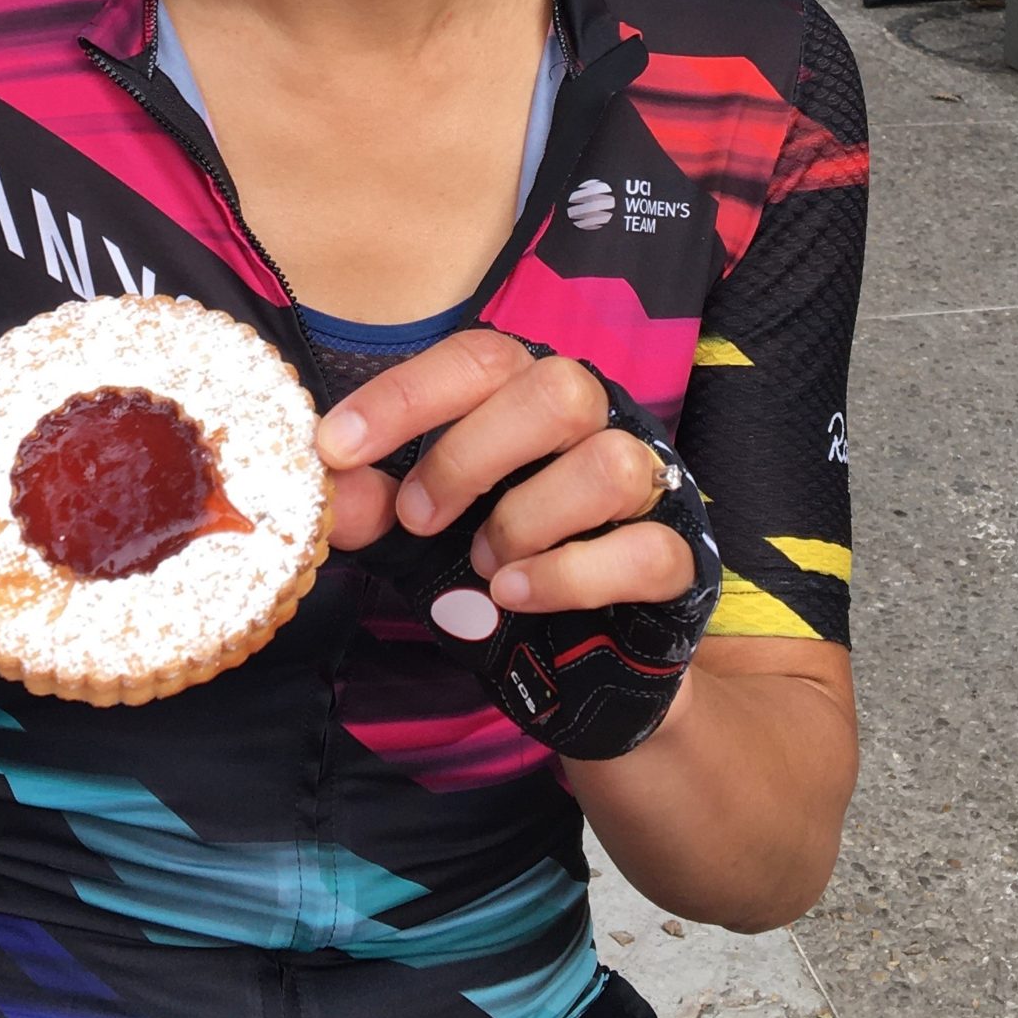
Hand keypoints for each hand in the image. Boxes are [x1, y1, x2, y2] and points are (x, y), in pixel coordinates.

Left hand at [316, 331, 692, 615]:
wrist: (587, 659)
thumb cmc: (501, 562)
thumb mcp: (429, 533)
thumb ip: (380, 509)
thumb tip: (336, 492)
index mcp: (530, 396)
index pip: (479, 359)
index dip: (405, 396)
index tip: (335, 447)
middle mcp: (598, 424)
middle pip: (558, 391)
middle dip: (469, 456)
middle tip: (418, 519)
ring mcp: (651, 487)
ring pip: (610, 465)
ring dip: (525, 521)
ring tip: (486, 564)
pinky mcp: (682, 558)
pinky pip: (644, 551)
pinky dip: (569, 576)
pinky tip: (517, 595)